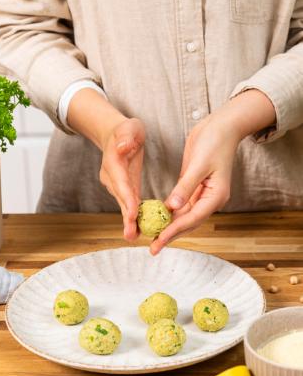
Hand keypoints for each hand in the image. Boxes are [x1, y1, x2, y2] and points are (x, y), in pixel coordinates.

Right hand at [99, 118, 144, 239]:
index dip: (127, 199)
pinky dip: (132, 215)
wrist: (114, 135)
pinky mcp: (123, 188)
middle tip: (131, 235)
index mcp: (113, 162)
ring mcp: (115, 184)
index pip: (121, 183)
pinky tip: (138, 229)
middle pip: (120, 198)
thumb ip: (126, 137)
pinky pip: (128, 203)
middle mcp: (111, 177)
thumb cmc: (125, 130)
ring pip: (123, 204)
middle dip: (126, 217)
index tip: (133, 213)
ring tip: (134, 237)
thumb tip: (123, 147)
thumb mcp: (128, 128)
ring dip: (128, 221)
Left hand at [150, 89, 275, 254]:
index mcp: (216, 196)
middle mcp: (210, 199)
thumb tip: (171, 207)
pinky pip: (181, 206)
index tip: (159, 241)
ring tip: (152, 238)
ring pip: (184, 217)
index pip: (192, 219)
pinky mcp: (194, 188)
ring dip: (169, 227)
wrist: (221, 127)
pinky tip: (158, 220)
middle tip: (153, 248)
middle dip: (170, 236)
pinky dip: (170, 214)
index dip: (174, 231)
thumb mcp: (199, 163)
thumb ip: (185, 186)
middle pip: (188, 223)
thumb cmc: (215, 141)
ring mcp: (202, 195)